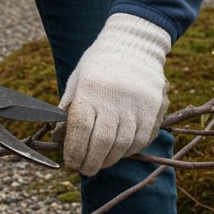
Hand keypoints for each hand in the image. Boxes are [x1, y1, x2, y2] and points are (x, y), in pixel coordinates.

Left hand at [60, 14, 171, 175]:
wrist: (135, 43)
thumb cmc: (99, 63)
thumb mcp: (78, 79)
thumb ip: (69, 107)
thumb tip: (60, 138)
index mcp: (91, 89)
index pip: (80, 128)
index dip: (74, 151)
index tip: (70, 163)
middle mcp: (114, 98)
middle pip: (102, 141)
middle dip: (90, 162)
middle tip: (84, 170)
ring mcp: (137, 105)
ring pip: (122, 144)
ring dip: (109, 159)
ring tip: (100, 163)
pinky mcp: (153, 109)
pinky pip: (141, 139)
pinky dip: (128, 151)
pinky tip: (118, 152)